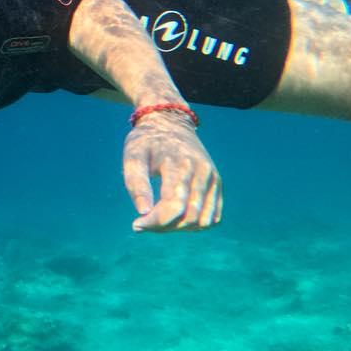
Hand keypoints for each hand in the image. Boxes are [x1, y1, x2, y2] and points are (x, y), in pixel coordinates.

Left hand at [122, 113, 221, 231]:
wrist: (170, 123)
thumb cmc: (147, 141)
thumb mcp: (133, 156)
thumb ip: (136, 184)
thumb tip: (143, 213)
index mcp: (180, 165)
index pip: (174, 206)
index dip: (155, 222)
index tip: (137, 224)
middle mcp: (202, 173)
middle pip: (189, 217)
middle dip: (164, 227)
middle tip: (145, 221)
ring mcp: (213, 179)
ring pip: (203, 220)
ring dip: (180, 228)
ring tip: (160, 218)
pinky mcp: (217, 184)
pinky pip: (213, 217)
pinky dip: (194, 224)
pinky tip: (175, 216)